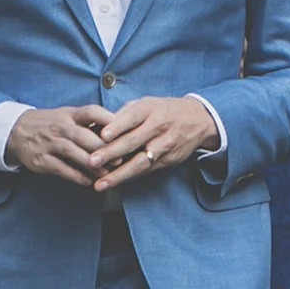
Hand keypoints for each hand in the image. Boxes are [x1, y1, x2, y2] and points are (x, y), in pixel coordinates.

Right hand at [4, 105, 110, 184]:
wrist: (17, 132)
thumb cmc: (51, 124)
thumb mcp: (67, 116)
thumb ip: (89, 122)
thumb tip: (119, 129)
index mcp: (69, 114)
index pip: (90, 111)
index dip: (107, 118)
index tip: (122, 129)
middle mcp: (60, 127)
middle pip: (83, 136)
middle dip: (103, 148)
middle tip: (119, 159)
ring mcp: (49, 143)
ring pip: (73, 153)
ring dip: (92, 165)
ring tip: (106, 174)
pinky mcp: (41, 160)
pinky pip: (62, 169)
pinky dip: (77, 176)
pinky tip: (89, 181)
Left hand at [87, 95, 218, 191]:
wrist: (197, 120)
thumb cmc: (162, 110)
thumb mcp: (145, 104)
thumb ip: (122, 115)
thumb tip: (94, 126)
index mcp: (150, 109)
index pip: (132, 117)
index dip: (117, 126)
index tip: (102, 135)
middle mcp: (159, 126)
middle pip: (133, 141)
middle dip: (111, 153)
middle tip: (92, 161)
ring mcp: (165, 144)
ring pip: (140, 162)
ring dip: (119, 174)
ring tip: (101, 183)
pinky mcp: (168, 160)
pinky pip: (146, 170)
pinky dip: (129, 177)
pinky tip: (114, 183)